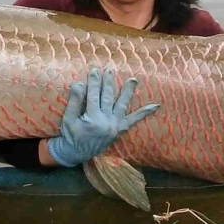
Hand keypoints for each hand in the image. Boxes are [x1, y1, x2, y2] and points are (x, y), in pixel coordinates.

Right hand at [46, 67, 160, 167]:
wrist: (76, 154)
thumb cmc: (70, 135)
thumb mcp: (68, 118)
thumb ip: (75, 101)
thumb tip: (78, 83)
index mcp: (92, 118)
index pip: (93, 95)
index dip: (94, 82)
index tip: (95, 70)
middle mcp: (106, 121)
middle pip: (108, 97)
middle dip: (109, 82)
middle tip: (110, 70)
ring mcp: (114, 126)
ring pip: (122, 105)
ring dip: (128, 91)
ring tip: (133, 79)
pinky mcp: (119, 130)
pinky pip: (133, 120)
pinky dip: (144, 113)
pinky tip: (155, 106)